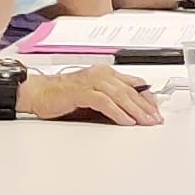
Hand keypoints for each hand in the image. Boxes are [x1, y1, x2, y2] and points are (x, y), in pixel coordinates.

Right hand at [26, 67, 163, 126]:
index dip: (148, 97)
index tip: (156, 110)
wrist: (38, 93)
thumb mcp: (92, 97)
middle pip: (130, 90)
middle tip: (155, 120)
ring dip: (135, 110)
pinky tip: (126, 121)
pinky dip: (117, 112)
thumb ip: (110, 100)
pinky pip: (104, 102)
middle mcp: (100, 74)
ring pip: (120, 95)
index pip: (134, 83)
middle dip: (145, 107)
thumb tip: (130, 113)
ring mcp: (91, 81)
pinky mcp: (81, 91)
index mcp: (105, 73)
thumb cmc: (62, 96)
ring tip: (145, 122)